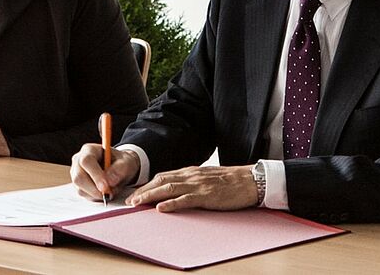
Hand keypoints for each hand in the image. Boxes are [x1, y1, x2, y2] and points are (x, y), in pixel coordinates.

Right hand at [71, 144, 139, 200]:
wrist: (120, 168)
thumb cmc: (121, 162)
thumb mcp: (126, 162)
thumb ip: (120, 168)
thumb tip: (110, 181)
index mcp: (89, 150)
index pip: (87, 161)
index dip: (95, 174)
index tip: (105, 186)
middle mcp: (78, 161)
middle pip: (79, 177)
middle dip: (94, 189)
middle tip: (109, 194)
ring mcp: (76, 174)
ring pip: (80, 189)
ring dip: (96, 194)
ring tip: (111, 191)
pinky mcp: (78, 185)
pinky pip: (83, 195)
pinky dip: (95, 197)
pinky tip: (105, 192)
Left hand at [128, 165, 257, 212]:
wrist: (250, 180)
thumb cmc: (231, 181)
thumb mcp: (208, 178)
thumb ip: (192, 181)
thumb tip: (177, 189)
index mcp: (192, 171)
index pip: (164, 176)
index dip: (147, 184)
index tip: (135, 193)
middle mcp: (192, 175)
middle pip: (161, 180)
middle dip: (143, 190)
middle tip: (129, 201)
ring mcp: (198, 185)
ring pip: (169, 188)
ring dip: (150, 196)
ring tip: (137, 203)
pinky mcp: (206, 196)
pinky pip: (185, 199)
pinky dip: (171, 204)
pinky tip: (161, 208)